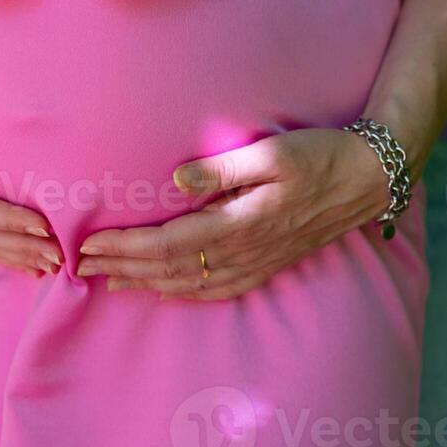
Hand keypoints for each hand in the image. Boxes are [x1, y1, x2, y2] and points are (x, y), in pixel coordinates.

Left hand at [76, 128, 388, 299]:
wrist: (364, 180)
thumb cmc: (317, 158)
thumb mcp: (270, 153)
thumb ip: (221, 170)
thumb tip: (176, 182)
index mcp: (237, 223)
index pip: (166, 243)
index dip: (125, 247)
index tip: (91, 245)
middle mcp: (242, 251)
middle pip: (169, 268)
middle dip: (122, 267)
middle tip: (82, 265)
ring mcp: (255, 262)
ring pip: (189, 283)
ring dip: (145, 282)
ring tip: (111, 281)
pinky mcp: (266, 263)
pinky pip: (217, 289)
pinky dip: (184, 293)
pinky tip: (167, 290)